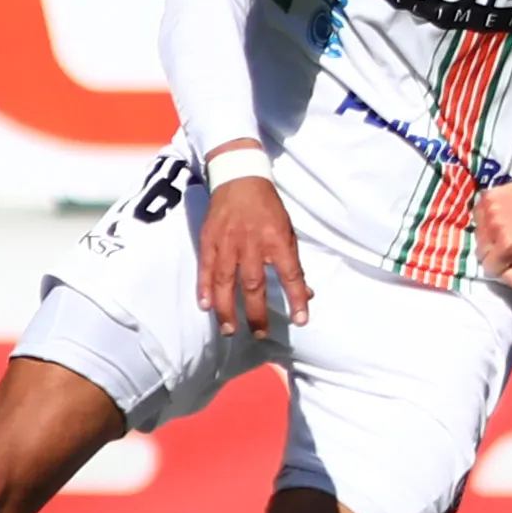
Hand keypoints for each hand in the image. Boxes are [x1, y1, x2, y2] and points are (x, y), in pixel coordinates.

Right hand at [197, 166, 310, 337]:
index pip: (290, 274)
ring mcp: (227, 242)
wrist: (239, 178)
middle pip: (254, 284)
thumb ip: (293, 263)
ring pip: (226, 281)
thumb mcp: (288, 231)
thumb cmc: (268, 208)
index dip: (296, 298)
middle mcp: (252, 243)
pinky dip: (204, 288)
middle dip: (257, 313)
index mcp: (277, 239)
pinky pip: (205, 268)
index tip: (301, 320)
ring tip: (229, 329)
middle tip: (260, 333)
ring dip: (227, 308)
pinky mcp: (209, 240)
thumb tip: (307, 294)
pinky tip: (205, 306)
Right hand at [474, 172, 511, 291]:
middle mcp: (494, 226)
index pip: (488, 268)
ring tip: (508, 227)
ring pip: (478, 234)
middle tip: (511, 242)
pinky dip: (487, 219)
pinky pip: (478, 216)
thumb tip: (501, 279)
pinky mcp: (488, 196)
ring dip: (489, 235)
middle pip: (480, 251)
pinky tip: (503, 216)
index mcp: (506, 244)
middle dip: (494, 252)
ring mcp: (489, 209)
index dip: (501, 266)